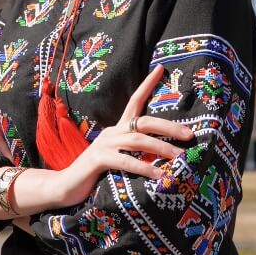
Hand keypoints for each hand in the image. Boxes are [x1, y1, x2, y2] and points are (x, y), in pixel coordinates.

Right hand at [54, 65, 194, 206]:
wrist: (66, 186)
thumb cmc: (96, 174)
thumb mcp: (119, 159)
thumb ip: (136, 154)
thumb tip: (164, 155)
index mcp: (118, 129)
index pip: (134, 100)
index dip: (147, 84)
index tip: (161, 68)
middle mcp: (112, 132)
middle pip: (143, 122)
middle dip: (169, 127)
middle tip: (189, 134)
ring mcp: (105, 145)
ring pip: (138, 141)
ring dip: (162, 148)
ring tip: (180, 158)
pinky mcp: (99, 159)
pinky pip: (126, 162)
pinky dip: (144, 168)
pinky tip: (159, 175)